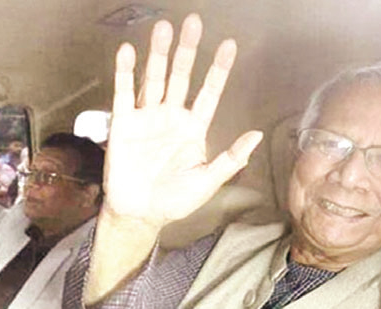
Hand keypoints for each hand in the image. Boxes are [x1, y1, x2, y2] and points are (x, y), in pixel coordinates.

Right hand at [102, 13, 263, 229]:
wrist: (140, 215)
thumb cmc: (175, 200)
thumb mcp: (208, 181)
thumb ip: (231, 159)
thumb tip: (256, 136)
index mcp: (194, 128)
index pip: (209, 92)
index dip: (219, 69)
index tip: (229, 45)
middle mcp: (171, 117)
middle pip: (181, 77)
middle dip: (188, 50)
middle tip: (194, 23)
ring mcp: (147, 118)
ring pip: (155, 79)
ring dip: (159, 54)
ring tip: (164, 28)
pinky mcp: (124, 125)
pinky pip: (124, 94)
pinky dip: (125, 73)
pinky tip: (129, 51)